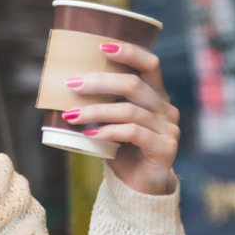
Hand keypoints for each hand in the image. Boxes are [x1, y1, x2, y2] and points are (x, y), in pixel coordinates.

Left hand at [62, 43, 179, 194]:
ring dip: (96, 110)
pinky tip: (90, 134)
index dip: (129, 52)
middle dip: (100, 81)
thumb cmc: (122, 151)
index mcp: (156, 96)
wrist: (139, 188)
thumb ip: (104, 103)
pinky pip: (133, 133)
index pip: (150, 64)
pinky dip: (108, 131)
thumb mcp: (113, 122)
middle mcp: (166, 109)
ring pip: (129, 111)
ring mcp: (168, 128)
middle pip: (134, 85)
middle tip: (72, 83)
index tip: (102, 47)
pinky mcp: (165, 148)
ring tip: (71, 114)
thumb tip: (66, 84)